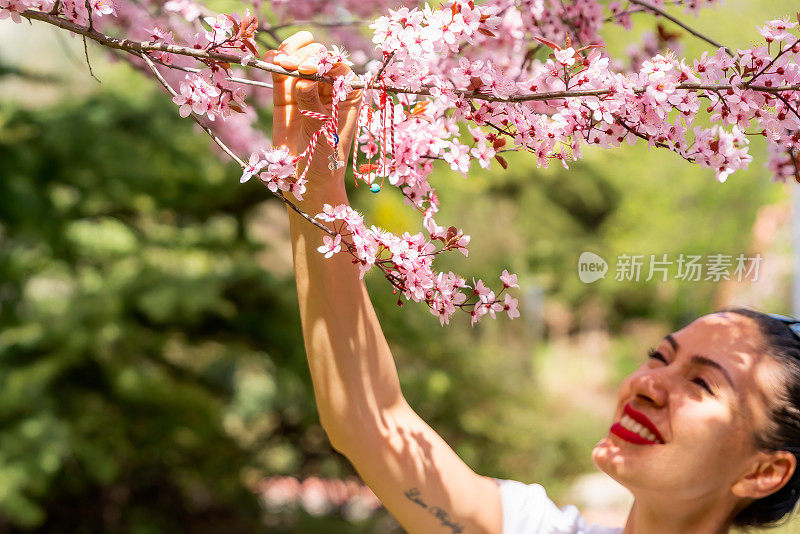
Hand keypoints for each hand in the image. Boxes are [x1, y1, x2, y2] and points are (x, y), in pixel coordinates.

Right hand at [263, 32, 362, 196]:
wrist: (306, 183)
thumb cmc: (325, 161)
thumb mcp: (323, 134)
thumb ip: (313, 107)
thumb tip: (304, 81)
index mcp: (347, 95)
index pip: (337, 67)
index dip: (323, 62)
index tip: (308, 70)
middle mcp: (328, 89)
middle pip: (317, 58)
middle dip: (304, 56)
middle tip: (290, 66)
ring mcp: (305, 91)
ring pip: (298, 59)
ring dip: (289, 54)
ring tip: (280, 61)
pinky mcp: (285, 98)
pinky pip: (280, 73)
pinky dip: (274, 61)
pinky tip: (271, 60)